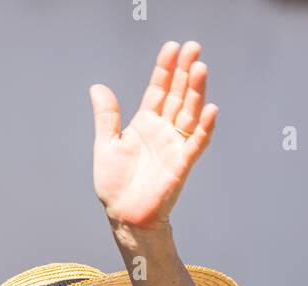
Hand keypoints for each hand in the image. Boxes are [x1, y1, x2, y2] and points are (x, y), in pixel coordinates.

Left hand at [90, 41, 217, 230]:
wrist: (124, 215)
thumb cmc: (116, 184)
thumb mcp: (107, 144)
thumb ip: (107, 115)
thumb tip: (97, 86)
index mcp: (146, 122)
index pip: (159, 89)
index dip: (165, 69)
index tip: (172, 47)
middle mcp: (163, 130)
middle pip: (179, 95)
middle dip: (185, 71)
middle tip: (194, 47)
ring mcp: (175, 145)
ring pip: (190, 113)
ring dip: (196, 91)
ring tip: (200, 68)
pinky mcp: (182, 164)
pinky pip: (196, 143)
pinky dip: (205, 127)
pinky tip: (210, 109)